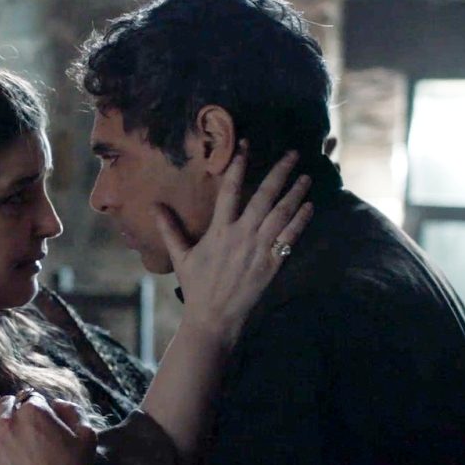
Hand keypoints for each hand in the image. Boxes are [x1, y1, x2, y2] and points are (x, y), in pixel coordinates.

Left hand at [0, 391, 96, 464]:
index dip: (36, 406)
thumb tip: (57, 404)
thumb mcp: (86, 436)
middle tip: (17, 419)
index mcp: (34, 411)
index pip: (31, 398)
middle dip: (12, 407)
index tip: (39, 416)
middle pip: (6, 404)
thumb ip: (73, 412)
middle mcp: (9, 421)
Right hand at [156, 141, 313, 345]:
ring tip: (306, 176)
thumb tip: (154, 206)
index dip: (239, 166)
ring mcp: (259, 249)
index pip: (230, 190)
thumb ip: (170, 229)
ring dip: (296, 193)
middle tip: (293, 154)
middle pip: (264, 197)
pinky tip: (309, 207)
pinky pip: (290, 238)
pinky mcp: (272, 264)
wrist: (214, 318)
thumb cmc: (197, 287)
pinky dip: (300, 221)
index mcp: (219, 231)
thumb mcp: (181, 256)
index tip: (247, 146)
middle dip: (279, 173)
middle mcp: (241, 236)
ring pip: (282, 214)